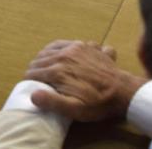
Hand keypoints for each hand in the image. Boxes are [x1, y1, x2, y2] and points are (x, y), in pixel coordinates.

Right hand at [23, 40, 146, 122]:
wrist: (122, 90)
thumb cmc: (98, 103)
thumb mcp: (75, 110)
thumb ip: (53, 102)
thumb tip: (33, 95)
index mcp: (58, 71)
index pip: (33, 73)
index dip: (29, 81)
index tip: (30, 88)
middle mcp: (63, 55)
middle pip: (39, 59)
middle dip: (34, 70)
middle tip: (35, 80)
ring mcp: (74, 47)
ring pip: (48, 49)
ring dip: (43, 59)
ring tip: (44, 69)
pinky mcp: (84, 44)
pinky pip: (62, 42)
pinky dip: (55, 49)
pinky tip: (58, 56)